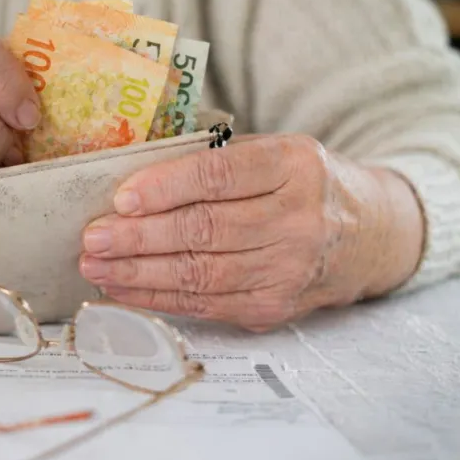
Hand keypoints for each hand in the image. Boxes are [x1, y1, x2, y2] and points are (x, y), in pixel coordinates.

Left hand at [78, 135, 424, 331]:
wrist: (367, 233)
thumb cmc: (298, 184)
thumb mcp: (272, 153)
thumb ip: (213, 162)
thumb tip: (129, 182)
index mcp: (294, 165)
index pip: (219, 175)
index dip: (166, 187)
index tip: (121, 198)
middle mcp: (298, 219)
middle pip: (205, 230)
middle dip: (140, 237)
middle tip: (92, 237)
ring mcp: (289, 269)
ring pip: (200, 273)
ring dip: (138, 272)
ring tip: (94, 265)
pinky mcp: (274, 307)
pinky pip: (204, 304)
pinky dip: (156, 297)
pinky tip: (121, 287)